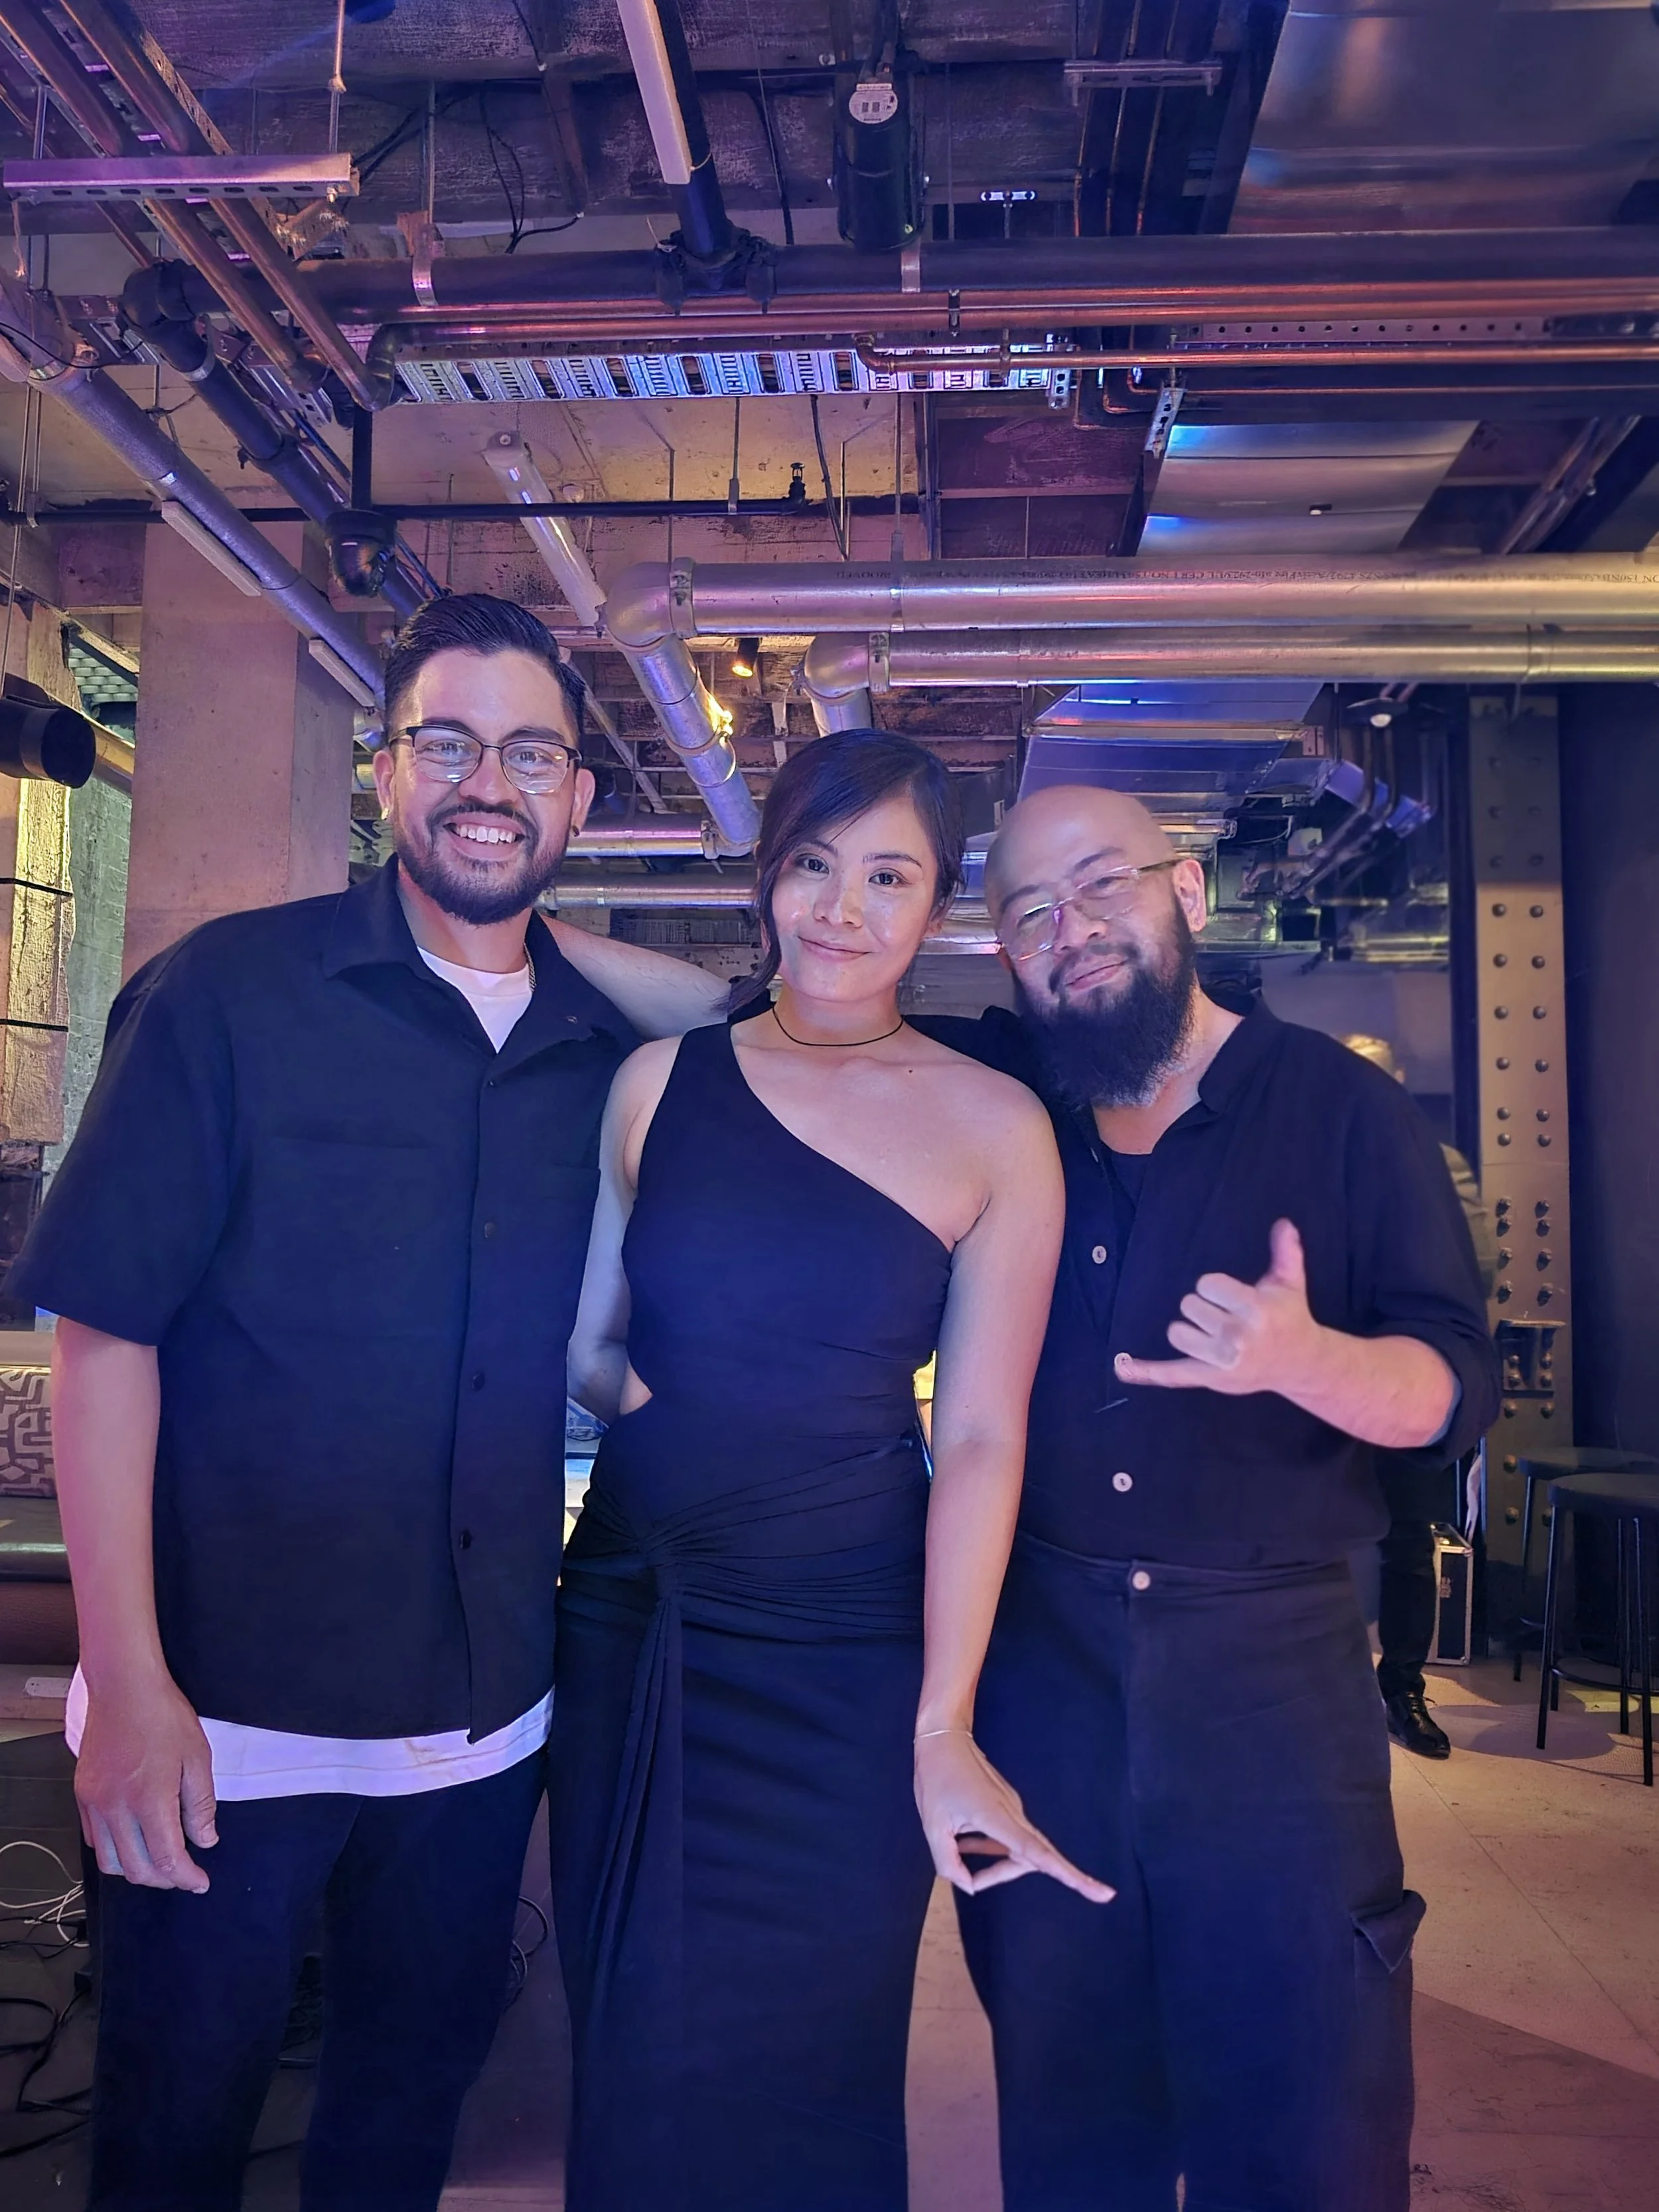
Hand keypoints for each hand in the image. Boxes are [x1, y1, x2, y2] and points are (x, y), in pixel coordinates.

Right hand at [75, 1674, 217, 1892]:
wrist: (124, 1688)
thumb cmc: (163, 1716)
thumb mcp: (197, 1757)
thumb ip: (201, 1805)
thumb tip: (205, 1840)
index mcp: (149, 1799)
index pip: (166, 1858)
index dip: (186, 1878)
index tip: (200, 1882)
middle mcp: (116, 1808)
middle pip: (136, 1869)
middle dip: (164, 1879)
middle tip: (184, 1873)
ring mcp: (94, 1803)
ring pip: (110, 1862)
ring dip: (136, 1870)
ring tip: (160, 1861)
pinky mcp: (82, 1796)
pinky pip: (94, 1840)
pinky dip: (115, 1851)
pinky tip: (134, 1840)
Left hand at [914, 1730, 1114, 1902]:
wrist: (943, 1736)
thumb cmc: (936, 1779)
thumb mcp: (933, 1826)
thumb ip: (948, 1863)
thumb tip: (969, 1887)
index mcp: (998, 1818)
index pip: (1039, 1854)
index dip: (1070, 1876)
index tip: (1104, 1893)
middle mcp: (1013, 1813)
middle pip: (1030, 1857)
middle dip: (1005, 1873)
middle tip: (973, 1880)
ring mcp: (1012, 1807)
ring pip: (1018, 1848)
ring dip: (995, 1861)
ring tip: (959, 1854)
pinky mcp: (1006, 1804)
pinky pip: (1009, 1835)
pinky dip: (991, 1847)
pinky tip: (965, 1845)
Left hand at [1115, 1218, 1325, 1400]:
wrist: (1300, 1364)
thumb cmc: (1289, 1317)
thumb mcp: (1290, 1283)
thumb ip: (1285, 1252)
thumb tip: (1283, 1223)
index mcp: (1255, 1309)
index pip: (1206, 1284)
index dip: (1214, 1286)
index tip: (1233, 1296)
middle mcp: (1238, 1336)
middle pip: (1189, 1306)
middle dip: (1205, 1307)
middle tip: (1229, 1316)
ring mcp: (1222, 1361)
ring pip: (1177, 1333)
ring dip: (1190, 1330)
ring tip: (1214, 1334)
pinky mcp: (1211, 1379)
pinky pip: (1172, 1374)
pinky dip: (1147, 1372)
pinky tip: (1122, 1368)